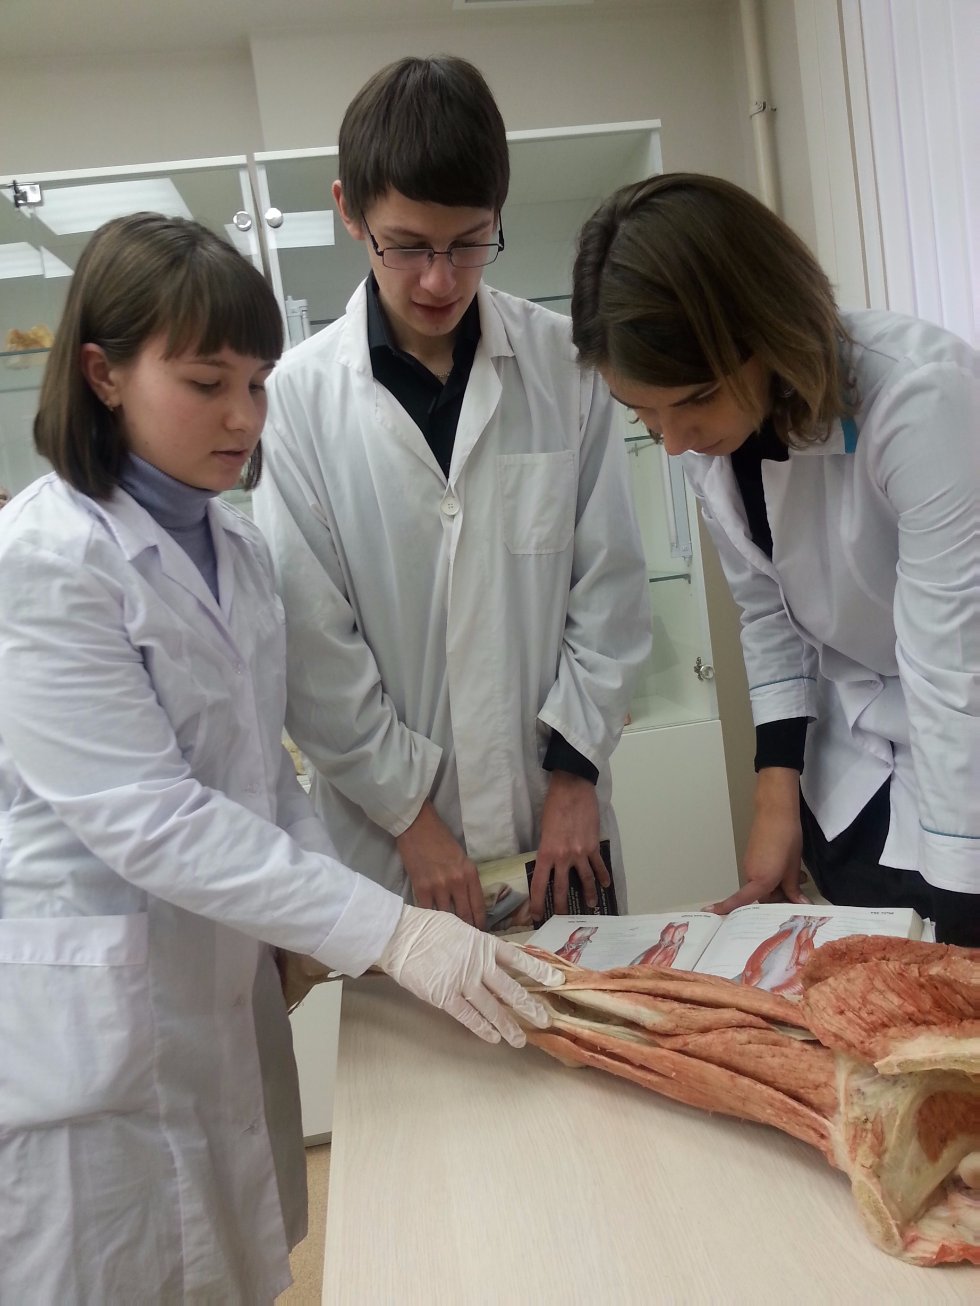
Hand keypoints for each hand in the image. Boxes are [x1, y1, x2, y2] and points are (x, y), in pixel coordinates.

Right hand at [377, 903, 563, 1045]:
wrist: (401, 935)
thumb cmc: (429, 929)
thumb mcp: (461, 929)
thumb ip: (478, 946)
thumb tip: (493, 958)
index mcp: (484, 944)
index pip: (518, 958)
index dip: (539, 970)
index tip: (557, 981)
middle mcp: (478, 964)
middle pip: (510, 988)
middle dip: (529, 1006)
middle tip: (545, 1020)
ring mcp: (463, 981)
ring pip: (492, 1008)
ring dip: (508, 1026)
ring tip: (520, 1040)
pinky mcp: (445, 996)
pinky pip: (468, 1017)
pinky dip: (482, 1029)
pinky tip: (493, 1038)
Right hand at [396, 800, 485, 928]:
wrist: (417, 826)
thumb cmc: (440, 838)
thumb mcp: (461, 857)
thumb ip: (465, 878)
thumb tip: (466, 901)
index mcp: (470, 873)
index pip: (479, 906)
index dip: (480, 923)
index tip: (480, 933)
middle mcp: (457, 882)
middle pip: (464, 915)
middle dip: (467, 930)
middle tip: (467, 942)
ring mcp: (438, 886)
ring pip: (446, 917)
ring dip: (448, 928)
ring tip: (449, 938)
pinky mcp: (420, 888)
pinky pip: (427, 911)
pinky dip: (430, 920)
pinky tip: (431, 927)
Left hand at [530, 771, 608, 919]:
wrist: (572, 790)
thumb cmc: (553, 806)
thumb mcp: (543, 831)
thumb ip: (547, 849)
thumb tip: (549, 864)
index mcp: (546, 853)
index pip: (540, 884)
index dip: (537, 902)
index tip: (537, 915)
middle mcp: (563, 857)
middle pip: (562, 889)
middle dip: (562, 907)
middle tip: (562, 919)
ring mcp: (580, 853)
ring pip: (585, 881)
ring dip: (588, 895)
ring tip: (590, 905)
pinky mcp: (593, 846)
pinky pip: (598, 866)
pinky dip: (602, 876)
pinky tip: (605, 884)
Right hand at [710, 768, 809, 913]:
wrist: (776, 812)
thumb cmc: (786, 839)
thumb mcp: (793, 866)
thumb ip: (793, 888)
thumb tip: (800, 904)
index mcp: (762, 879)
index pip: (743, 900)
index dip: (727, 907)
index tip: (711, 914)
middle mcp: (751, 874)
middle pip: (760, 896)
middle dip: (778, 898)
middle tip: (798, 894)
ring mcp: (750, 864)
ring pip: (762, 885)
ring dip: (778, 886)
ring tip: (798, 877)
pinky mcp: (753, 857)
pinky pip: (761, 874)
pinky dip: (774, 876)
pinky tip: (789, 868)